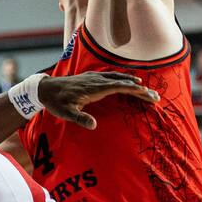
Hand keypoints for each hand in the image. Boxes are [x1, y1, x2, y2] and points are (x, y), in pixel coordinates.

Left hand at [38, 72, 158, 129]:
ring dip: (133, 82)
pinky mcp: (90, 77)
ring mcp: (93, 77)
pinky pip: (111, 76)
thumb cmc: (56, 102)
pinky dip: (122, 78)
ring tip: (146, 88)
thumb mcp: (66, 113)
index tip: (147, 94)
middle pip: (123, 82)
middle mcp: (96, 80)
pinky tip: (127, 80)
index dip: (134, 90)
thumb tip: (94, 125)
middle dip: (140, 88)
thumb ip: (80, 118)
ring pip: (118, 78)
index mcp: (93, 88)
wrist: (45, 88)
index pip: (119, 87)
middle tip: (155, 96)